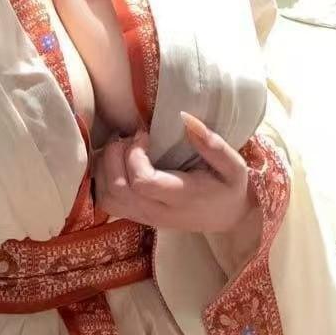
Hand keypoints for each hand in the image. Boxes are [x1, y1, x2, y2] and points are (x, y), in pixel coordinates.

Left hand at [91, 112, 253, 233]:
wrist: (229, 218)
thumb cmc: (229, 187)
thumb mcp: (233, 164)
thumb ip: (211, 143)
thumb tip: (184, 117)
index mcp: (181, 197)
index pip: (142, 182)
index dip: (134, 155)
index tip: (145, 135)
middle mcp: (158, 212)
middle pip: (117, 189)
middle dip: (114, 156)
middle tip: (129, 137)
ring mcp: (144, 217)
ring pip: (107, 197)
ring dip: (105, 167)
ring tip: (122, 148)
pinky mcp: (136, 216)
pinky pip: (107, 202)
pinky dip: (102, 179)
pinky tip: (117, 161)